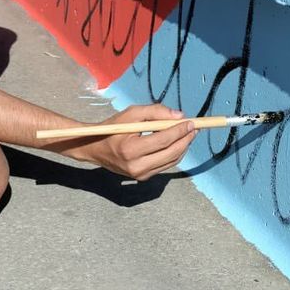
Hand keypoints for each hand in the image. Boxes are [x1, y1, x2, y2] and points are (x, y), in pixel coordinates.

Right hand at [71, 104, 196, 180]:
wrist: (95, 149)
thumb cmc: (113, 128)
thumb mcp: (131, 114)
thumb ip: (155, 112)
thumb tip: (179, 116)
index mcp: (131, 149)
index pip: (163, 140)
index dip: (180, 130)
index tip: (191, 122)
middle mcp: (136, 166)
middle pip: (171, 153)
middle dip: (185, 140)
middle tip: (194, 128)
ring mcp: (140, 175)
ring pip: (171, 161)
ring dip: (183, 147)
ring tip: (189, 134)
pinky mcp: (143, 177)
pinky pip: (165, 166)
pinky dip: (174, 154)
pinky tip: (178, 143)